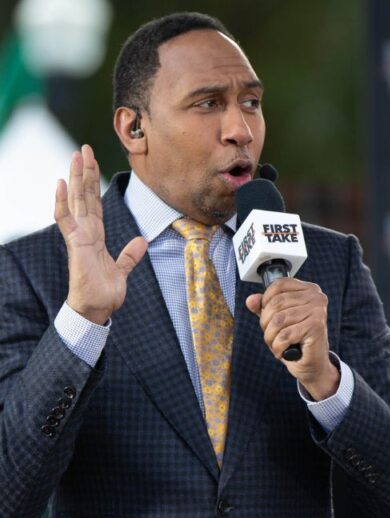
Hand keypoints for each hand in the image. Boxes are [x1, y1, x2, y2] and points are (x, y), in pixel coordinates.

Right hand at [57, 145, 147, 324]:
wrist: (97, 310)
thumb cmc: (105, 292)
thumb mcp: (123, 270)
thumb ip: (130, 255)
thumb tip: (141, 241)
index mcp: (96, 235)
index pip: (95, 203)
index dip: (94, 183)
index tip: (93, 162)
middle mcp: (86, 232)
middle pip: (85, 196)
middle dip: (85, 172)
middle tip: (83, 148)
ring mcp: (79, 237)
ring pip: (76, 201)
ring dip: (76, 178)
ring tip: (75, 157)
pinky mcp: (76, 245)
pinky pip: (66, 220)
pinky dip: (63, 202)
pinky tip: (61, 184)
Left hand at [245, 277, 338, 399]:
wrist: (312, 364)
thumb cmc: (296, 340)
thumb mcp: (277, 320)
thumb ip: (264, 307)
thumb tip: (251, 300)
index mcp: (309, 290)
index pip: (280, 284)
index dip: (266, 299)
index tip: (266, 314)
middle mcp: (316, 297)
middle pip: (276, 303)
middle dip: (266, 323)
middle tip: (271, 335)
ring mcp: (318, 311)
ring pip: (278, 320)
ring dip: (271, 337)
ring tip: (276, 344)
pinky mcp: (316, 327)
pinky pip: (285, 335)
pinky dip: (278, 347)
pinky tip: (282, 351)